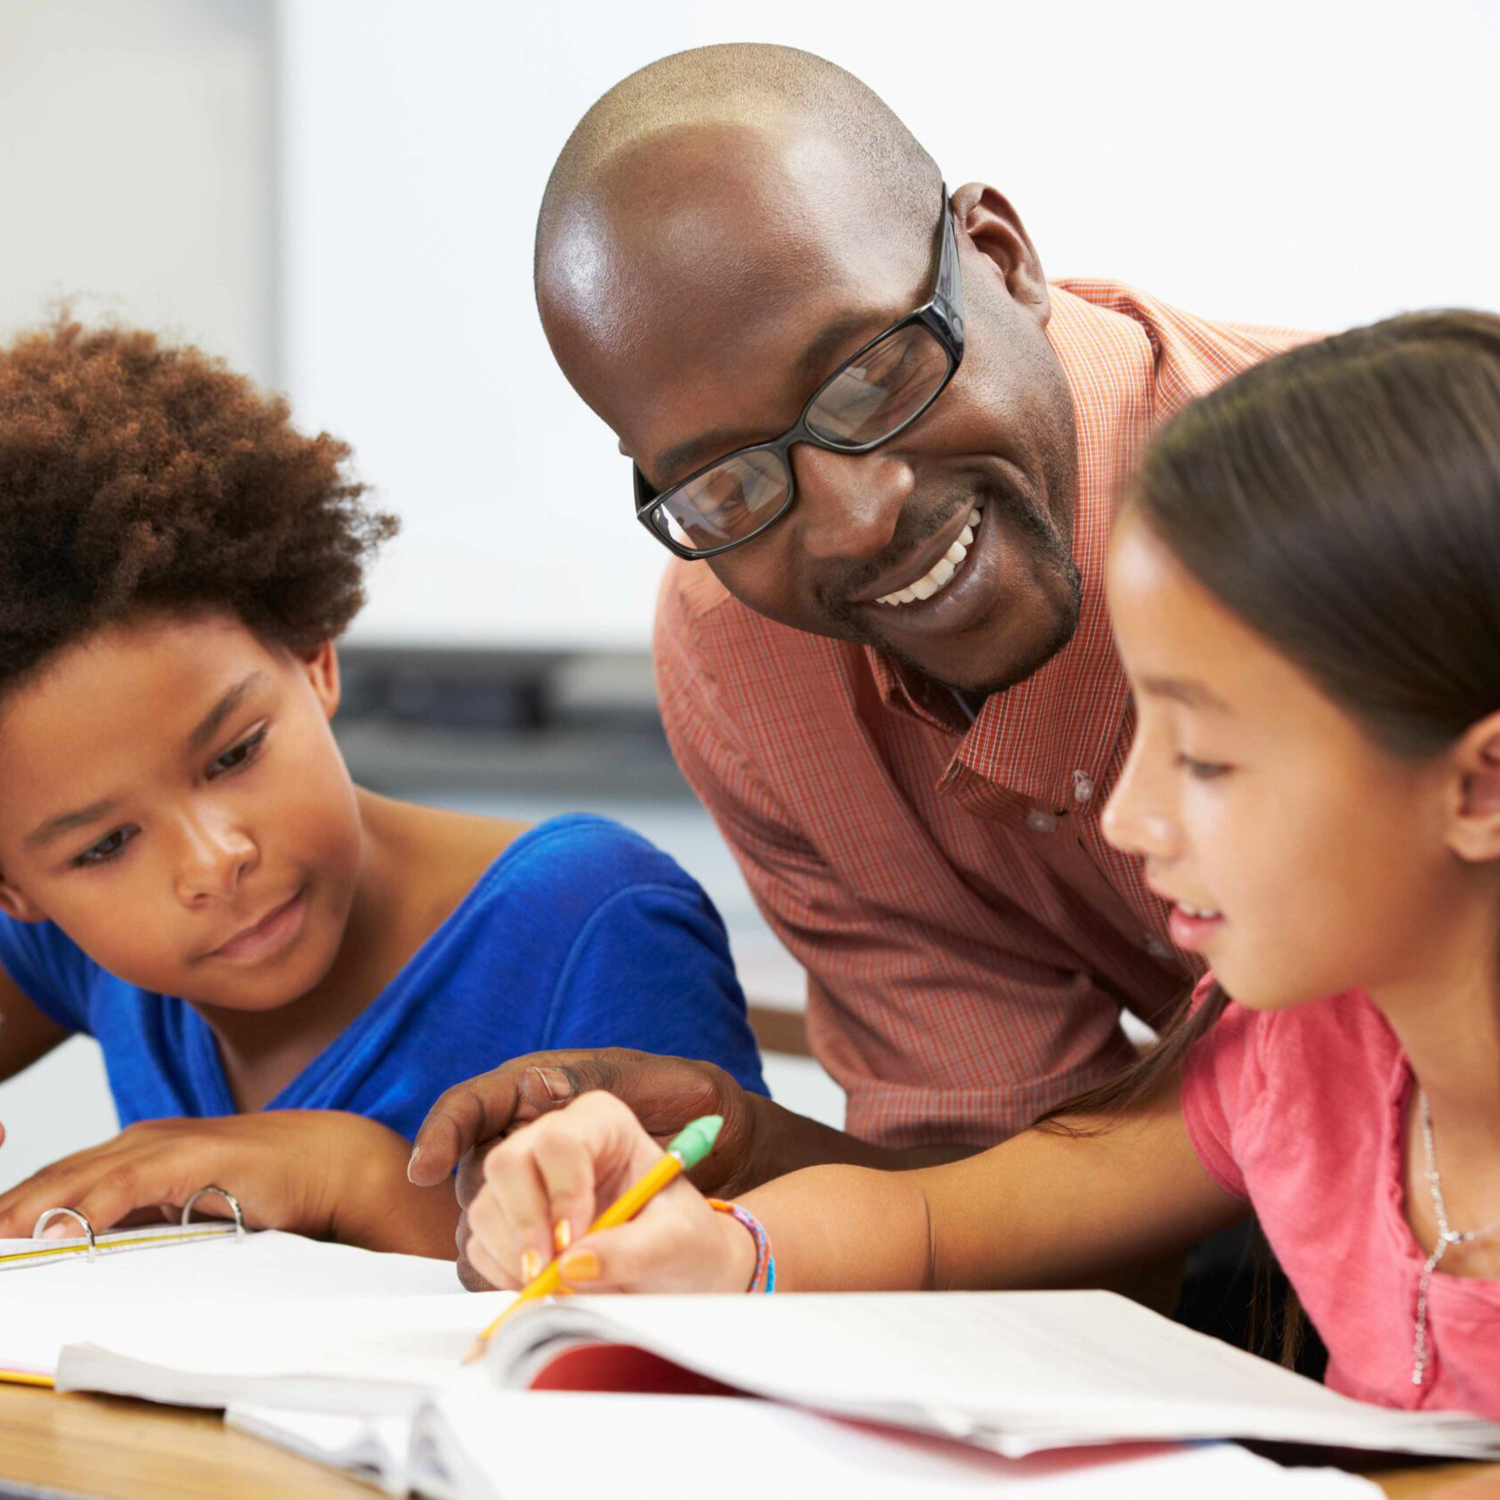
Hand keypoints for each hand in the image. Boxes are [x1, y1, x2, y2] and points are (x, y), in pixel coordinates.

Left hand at [0, 1110, 455, 1255]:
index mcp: (135, 1150)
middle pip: (52, 1177)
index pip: (54, 1180)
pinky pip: (129, 1183)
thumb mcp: (185, 1206)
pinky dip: (90, 1206)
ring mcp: (166, 1144)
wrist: (329, 1160)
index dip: (12, 1208)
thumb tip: (86, 1253)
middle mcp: (140, 1141)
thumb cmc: (262, 1186)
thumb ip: (139, 1220)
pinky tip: (60, 1230)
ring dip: (29, 1212)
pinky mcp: (194, 1156)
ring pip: (78, 1178)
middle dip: (8, 1211)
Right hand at [407, 1048, 760, 1289]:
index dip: (555, 1190)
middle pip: (505, 1162)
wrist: (683, 1269)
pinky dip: (501, 1273)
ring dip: (513, 1254)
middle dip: (523, 1222)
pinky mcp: (510, 1221)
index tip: (567, 1240)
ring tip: (559, 1284)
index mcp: (601, 1120)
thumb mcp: (682, 1240)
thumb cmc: (690, 1238)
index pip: (555, 1137)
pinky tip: (539, 1287)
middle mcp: (554, 1139)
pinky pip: (478, 1243)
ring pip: (484, 1206)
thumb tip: (571, 1265)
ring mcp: (526, 1180)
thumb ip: (634, 1249)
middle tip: (550, 1272)